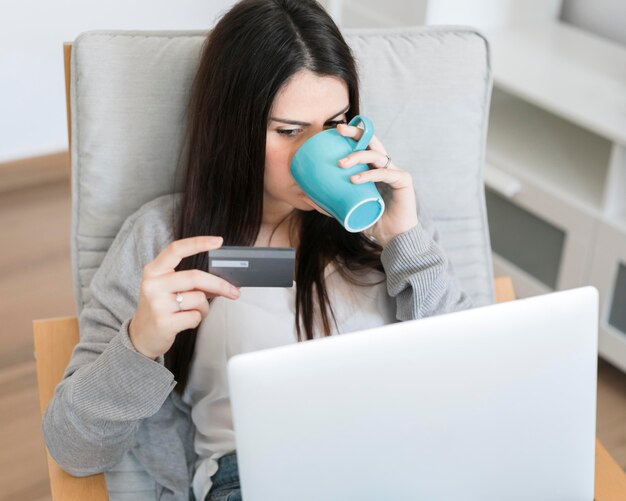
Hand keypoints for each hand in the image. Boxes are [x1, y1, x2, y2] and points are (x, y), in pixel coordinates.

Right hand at [129, 236, 240, 359]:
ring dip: (204, 307)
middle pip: (195, 277)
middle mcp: (153, 284)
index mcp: (153, 270)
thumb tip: (223, 279)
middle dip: (219, 285)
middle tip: (234, 291)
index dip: (198, 243)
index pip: (176, 249)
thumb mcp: (169, 288)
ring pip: (198, 299)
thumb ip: (191, 280)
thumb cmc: (161, 307)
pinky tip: (185, 321)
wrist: (142, 336)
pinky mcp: (164, 322)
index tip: (218, 241)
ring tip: (193, 311)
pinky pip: (195, 316)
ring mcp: (157, 304)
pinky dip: (197, 319)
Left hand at [336, 122, 418, 245]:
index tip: (335, 129)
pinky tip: (355, 179)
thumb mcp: (349, 209)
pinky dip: (369, 175)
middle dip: (355, 133)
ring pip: (376, 155)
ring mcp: (395, 172)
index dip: (353, 134)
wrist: (394, 238)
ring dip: (357, 155)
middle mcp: (385, 166)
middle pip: (372, 142)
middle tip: (338, 130)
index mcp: (374, 169)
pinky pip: (385, 173)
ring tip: (341, 164)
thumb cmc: (372, 222)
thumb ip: (332, 201)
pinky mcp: (403, 181)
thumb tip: (307, 196)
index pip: (365, 145)